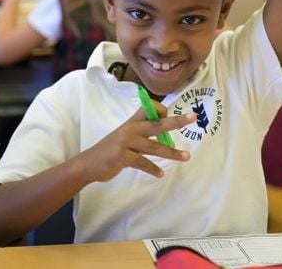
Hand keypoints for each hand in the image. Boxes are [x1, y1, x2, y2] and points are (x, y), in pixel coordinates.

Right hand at [77, 103, 196, 181]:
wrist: (88, 163)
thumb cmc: (110, 149)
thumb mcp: (125, 136)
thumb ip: (142, 134)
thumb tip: (165, 135)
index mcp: (132, 121)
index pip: (150, 108)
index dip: (162, 111)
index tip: (168, 116)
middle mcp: (130, 128)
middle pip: (157, 123)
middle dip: (176, 121)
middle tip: (193, 117)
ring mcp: (126, 142)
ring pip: (154, 146)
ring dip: (172, 152)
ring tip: (186, 156)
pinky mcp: (122, 157)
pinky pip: (143, 163)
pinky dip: (153, 169)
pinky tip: (160, 174)